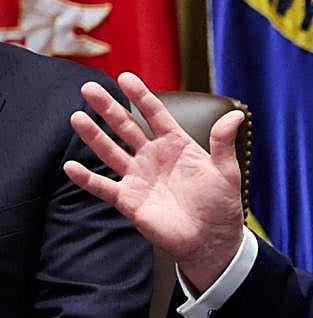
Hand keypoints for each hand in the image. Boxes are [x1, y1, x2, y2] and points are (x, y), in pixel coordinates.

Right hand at [63, 72, 245, 292]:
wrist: (212, 240)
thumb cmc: (221, 204)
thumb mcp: (225, 170)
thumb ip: (223, 142)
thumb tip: (236, 116)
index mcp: (176, 145)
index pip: (155, 114)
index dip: (141, 96)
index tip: (125, 77)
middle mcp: (153, 157)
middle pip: (127, 127)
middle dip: (109, 108)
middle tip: (89, 88)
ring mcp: (139, 177)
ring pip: (111, 152)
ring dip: (93, 136)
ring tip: (77, 117)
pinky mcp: (129, 200)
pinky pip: (103, 187)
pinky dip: (87, 178)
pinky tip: (71, 166)